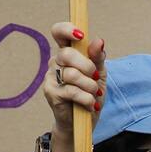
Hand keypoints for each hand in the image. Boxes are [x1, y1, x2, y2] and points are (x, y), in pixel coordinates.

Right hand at [44, 22, 105, 140]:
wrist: (84, 122)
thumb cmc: (90, 94)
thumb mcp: (100, 73)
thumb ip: (98, 57)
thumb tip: (98, 40)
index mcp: (67, 52)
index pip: (58, 32)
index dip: (67, 29)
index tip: (80, 35)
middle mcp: (56, 62)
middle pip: (66, 53)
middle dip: (86, 66)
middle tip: (96, 76)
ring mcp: (51, 77)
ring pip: (71, 74)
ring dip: (89, 85)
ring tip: (94, 93)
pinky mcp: (51, 93)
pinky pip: (71, 90)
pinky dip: (86, 98)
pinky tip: (90, 104)